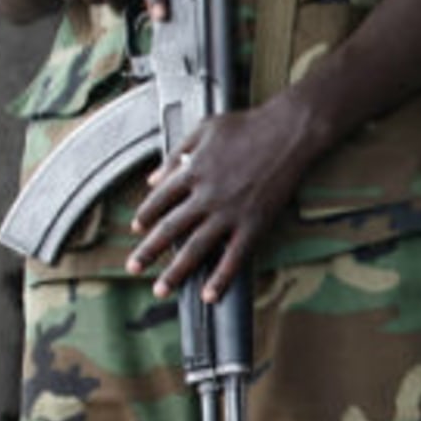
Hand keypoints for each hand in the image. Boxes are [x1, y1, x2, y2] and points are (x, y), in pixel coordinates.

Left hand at [125, 99, 326, 301]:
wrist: (287, 132)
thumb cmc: (247, 126)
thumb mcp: (204, 129)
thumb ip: (176, 154)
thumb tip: (153, 178)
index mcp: (192, 171)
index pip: (159, 199)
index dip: (145, 215)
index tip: (136, 228)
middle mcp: (206, 195)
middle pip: (170, 228)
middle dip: (148, 251)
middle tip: (132, 268)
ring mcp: (229, 213)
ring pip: (195, 248)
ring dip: (175, 271)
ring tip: (160, 289)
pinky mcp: (254, 224)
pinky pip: (234, 257)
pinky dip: (220, 277)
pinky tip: (209, 295)